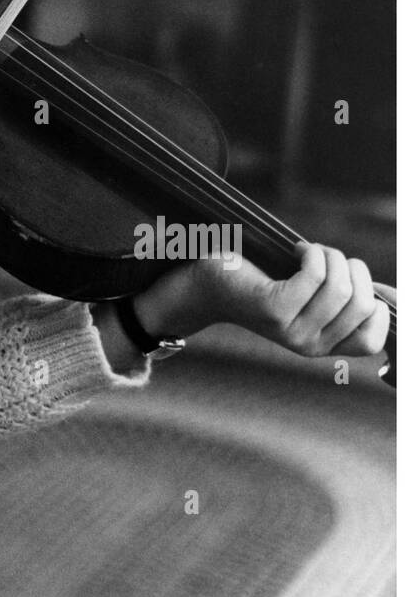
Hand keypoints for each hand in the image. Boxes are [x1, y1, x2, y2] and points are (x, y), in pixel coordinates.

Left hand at [135, 242, 390, 359]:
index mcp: (325, 346)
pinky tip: (296, 250)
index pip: (375, 337)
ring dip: (331, 256)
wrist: (209, 283)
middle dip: (353, 268)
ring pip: (340, 287)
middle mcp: (311, 347)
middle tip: (327, 257)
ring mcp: (292, 331)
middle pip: (362, 304)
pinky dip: (312, 253)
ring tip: (309, 251)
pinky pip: (315, 276)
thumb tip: (392, 296)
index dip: (378, 301)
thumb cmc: (264, 280)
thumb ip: (347, 296)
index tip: (356, 275)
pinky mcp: (274, 309)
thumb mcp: (311, 294)